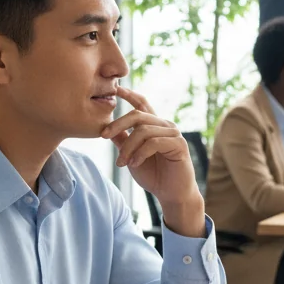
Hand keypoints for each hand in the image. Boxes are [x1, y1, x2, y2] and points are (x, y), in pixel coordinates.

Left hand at [101, 87, 203, 235]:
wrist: (172, 194)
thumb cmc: (154, 175)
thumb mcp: (132, 156)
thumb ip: (123, 141)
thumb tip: (107, 129)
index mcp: (155, 126)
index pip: (142, 105)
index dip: (130, 95)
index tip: (116, 89)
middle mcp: (165, 126)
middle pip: (138, 115)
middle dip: (117, 124)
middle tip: (103, 136)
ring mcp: (174, 134)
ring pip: (143, 131)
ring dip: (128, 147)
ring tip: (122, 163)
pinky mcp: (179, 145)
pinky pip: (154, 142)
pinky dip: (140, 153)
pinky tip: (135, 164)